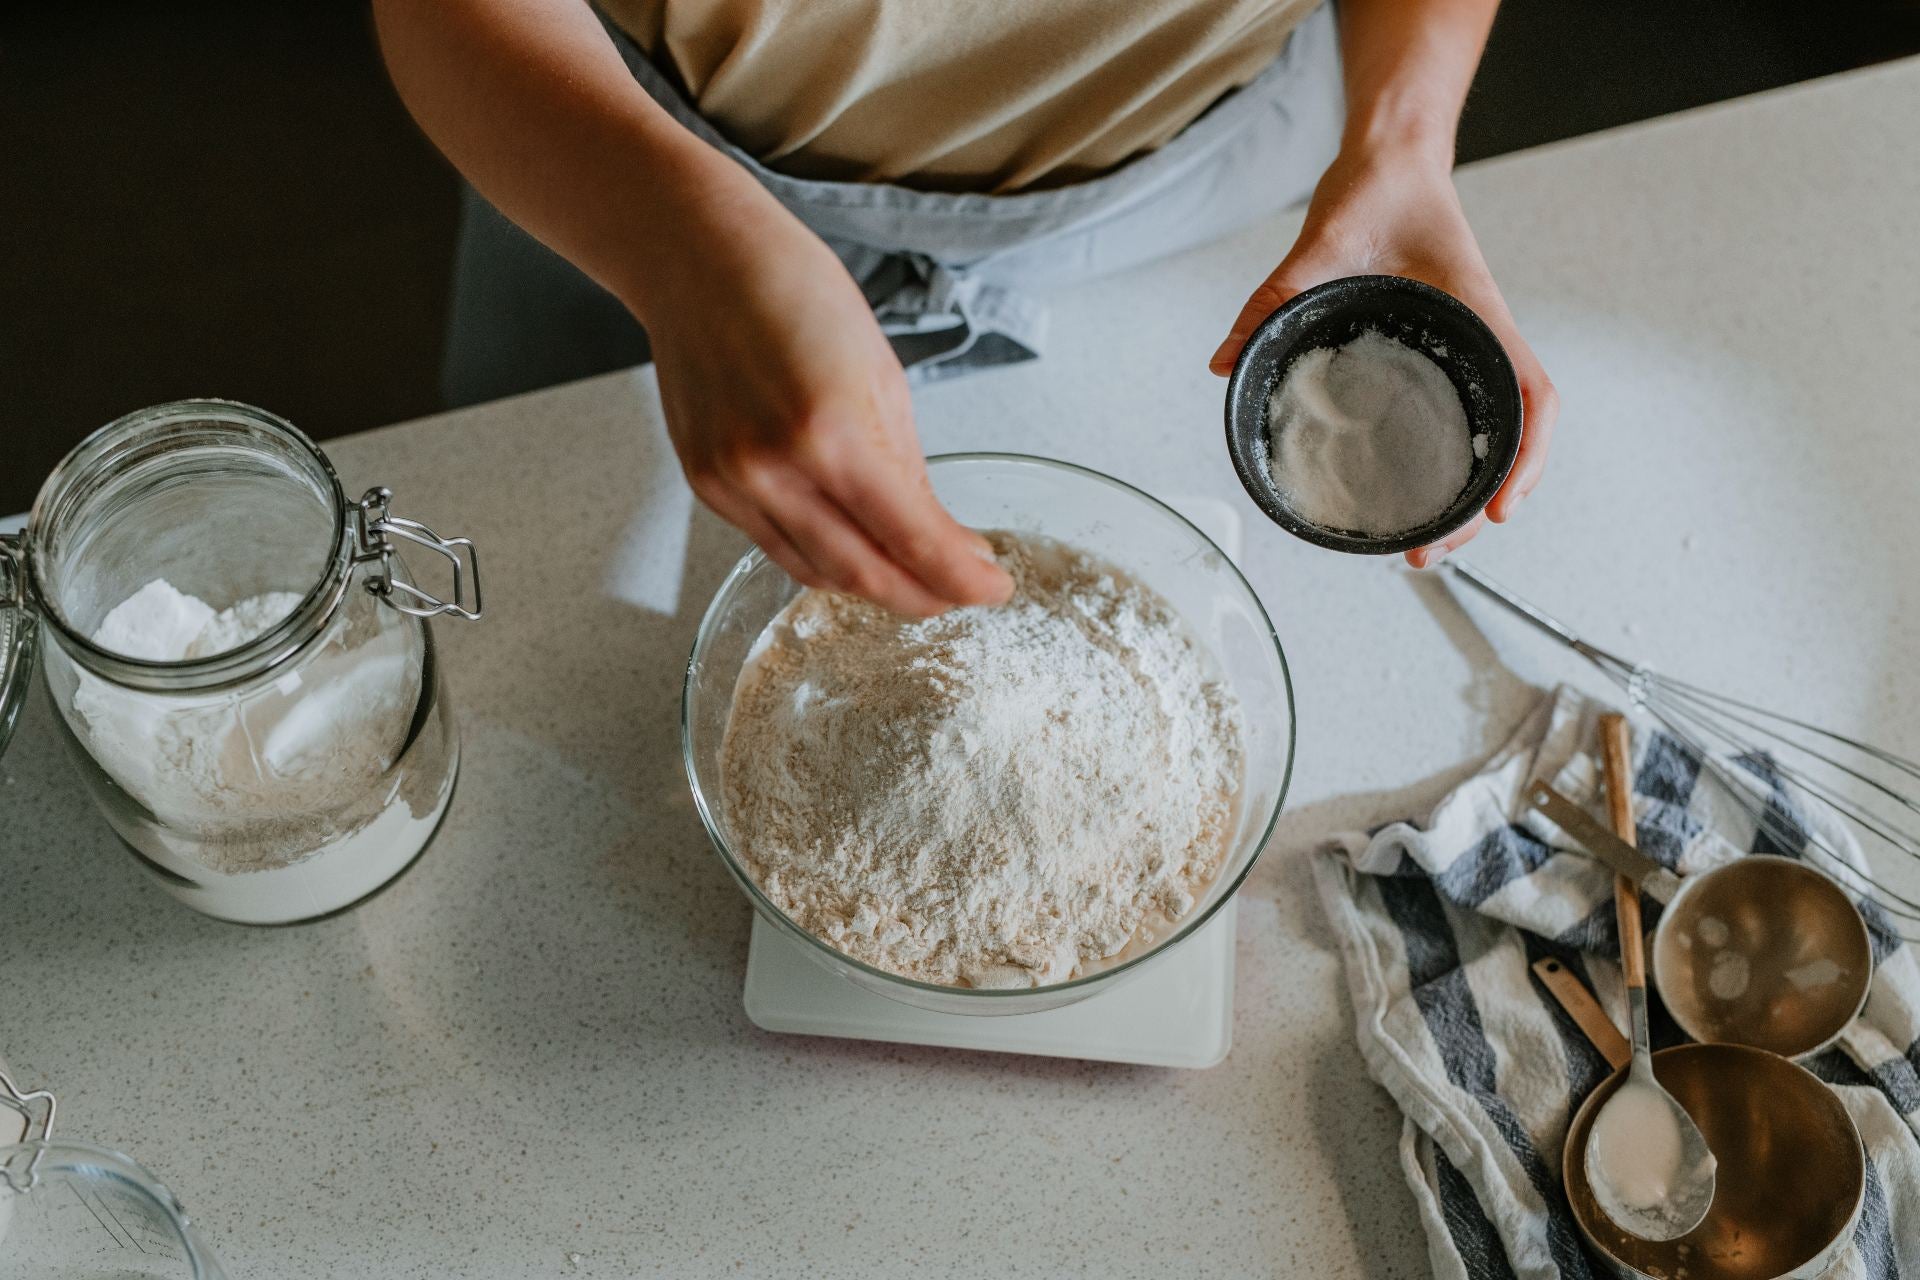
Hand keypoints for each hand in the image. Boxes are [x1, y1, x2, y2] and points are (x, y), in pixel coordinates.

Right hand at [640, 183, 1011, 615]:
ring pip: (817, 572)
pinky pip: (776, 547)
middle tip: (959, 592)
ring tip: (914, 576)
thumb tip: (935, 535)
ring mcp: (733, 484)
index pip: (913, 539)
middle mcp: (775, 470)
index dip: (960, 576)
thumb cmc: (795, 293)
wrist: (698, 261)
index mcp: (834, 432)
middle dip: (922, 596)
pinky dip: (823, 559)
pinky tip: (854, 548)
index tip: (993, 589)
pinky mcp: (707, 487)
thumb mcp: (881, 373)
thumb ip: (905, 465)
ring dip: (873, 584)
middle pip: (864, 574)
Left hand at [1209, 140, 1557, 567]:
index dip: (1526, 456)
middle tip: (1430, 552)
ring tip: (1429, 541)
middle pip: (1514, 437)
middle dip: (1485, 502)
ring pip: (1493, 433)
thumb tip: (1223, 360)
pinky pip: (1462, 413)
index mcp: (1478, 315)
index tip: (1502, 509)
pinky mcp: (1440, 350)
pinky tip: (1421, 490)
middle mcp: (1482, 339)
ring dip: (1471, 491)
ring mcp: (1465, 348)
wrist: (1390, 159)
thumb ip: (1273, 298)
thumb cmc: (1377, 191)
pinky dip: (1453, 459)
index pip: (1531, 395)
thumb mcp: (1321, 242)